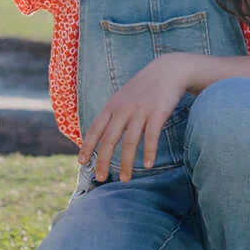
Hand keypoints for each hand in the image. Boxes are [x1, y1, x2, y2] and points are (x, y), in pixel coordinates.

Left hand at [78, 54, 193, 182]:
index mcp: (112, 106)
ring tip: (125, 179)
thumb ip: (113, 114)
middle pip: (109, 139)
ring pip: (130, 142)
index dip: (87, 146)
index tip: (81, 163)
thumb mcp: (123, 97)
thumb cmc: (144, 88)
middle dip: (103, 160)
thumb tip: (103, 135)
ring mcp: (140, 111)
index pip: (95, 129)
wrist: (168, 70)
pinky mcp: (158, 113)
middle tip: (100, 178)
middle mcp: (123, 110)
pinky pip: (151, 136)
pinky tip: (148, 165)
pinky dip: (149, 152)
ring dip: (127, 163)